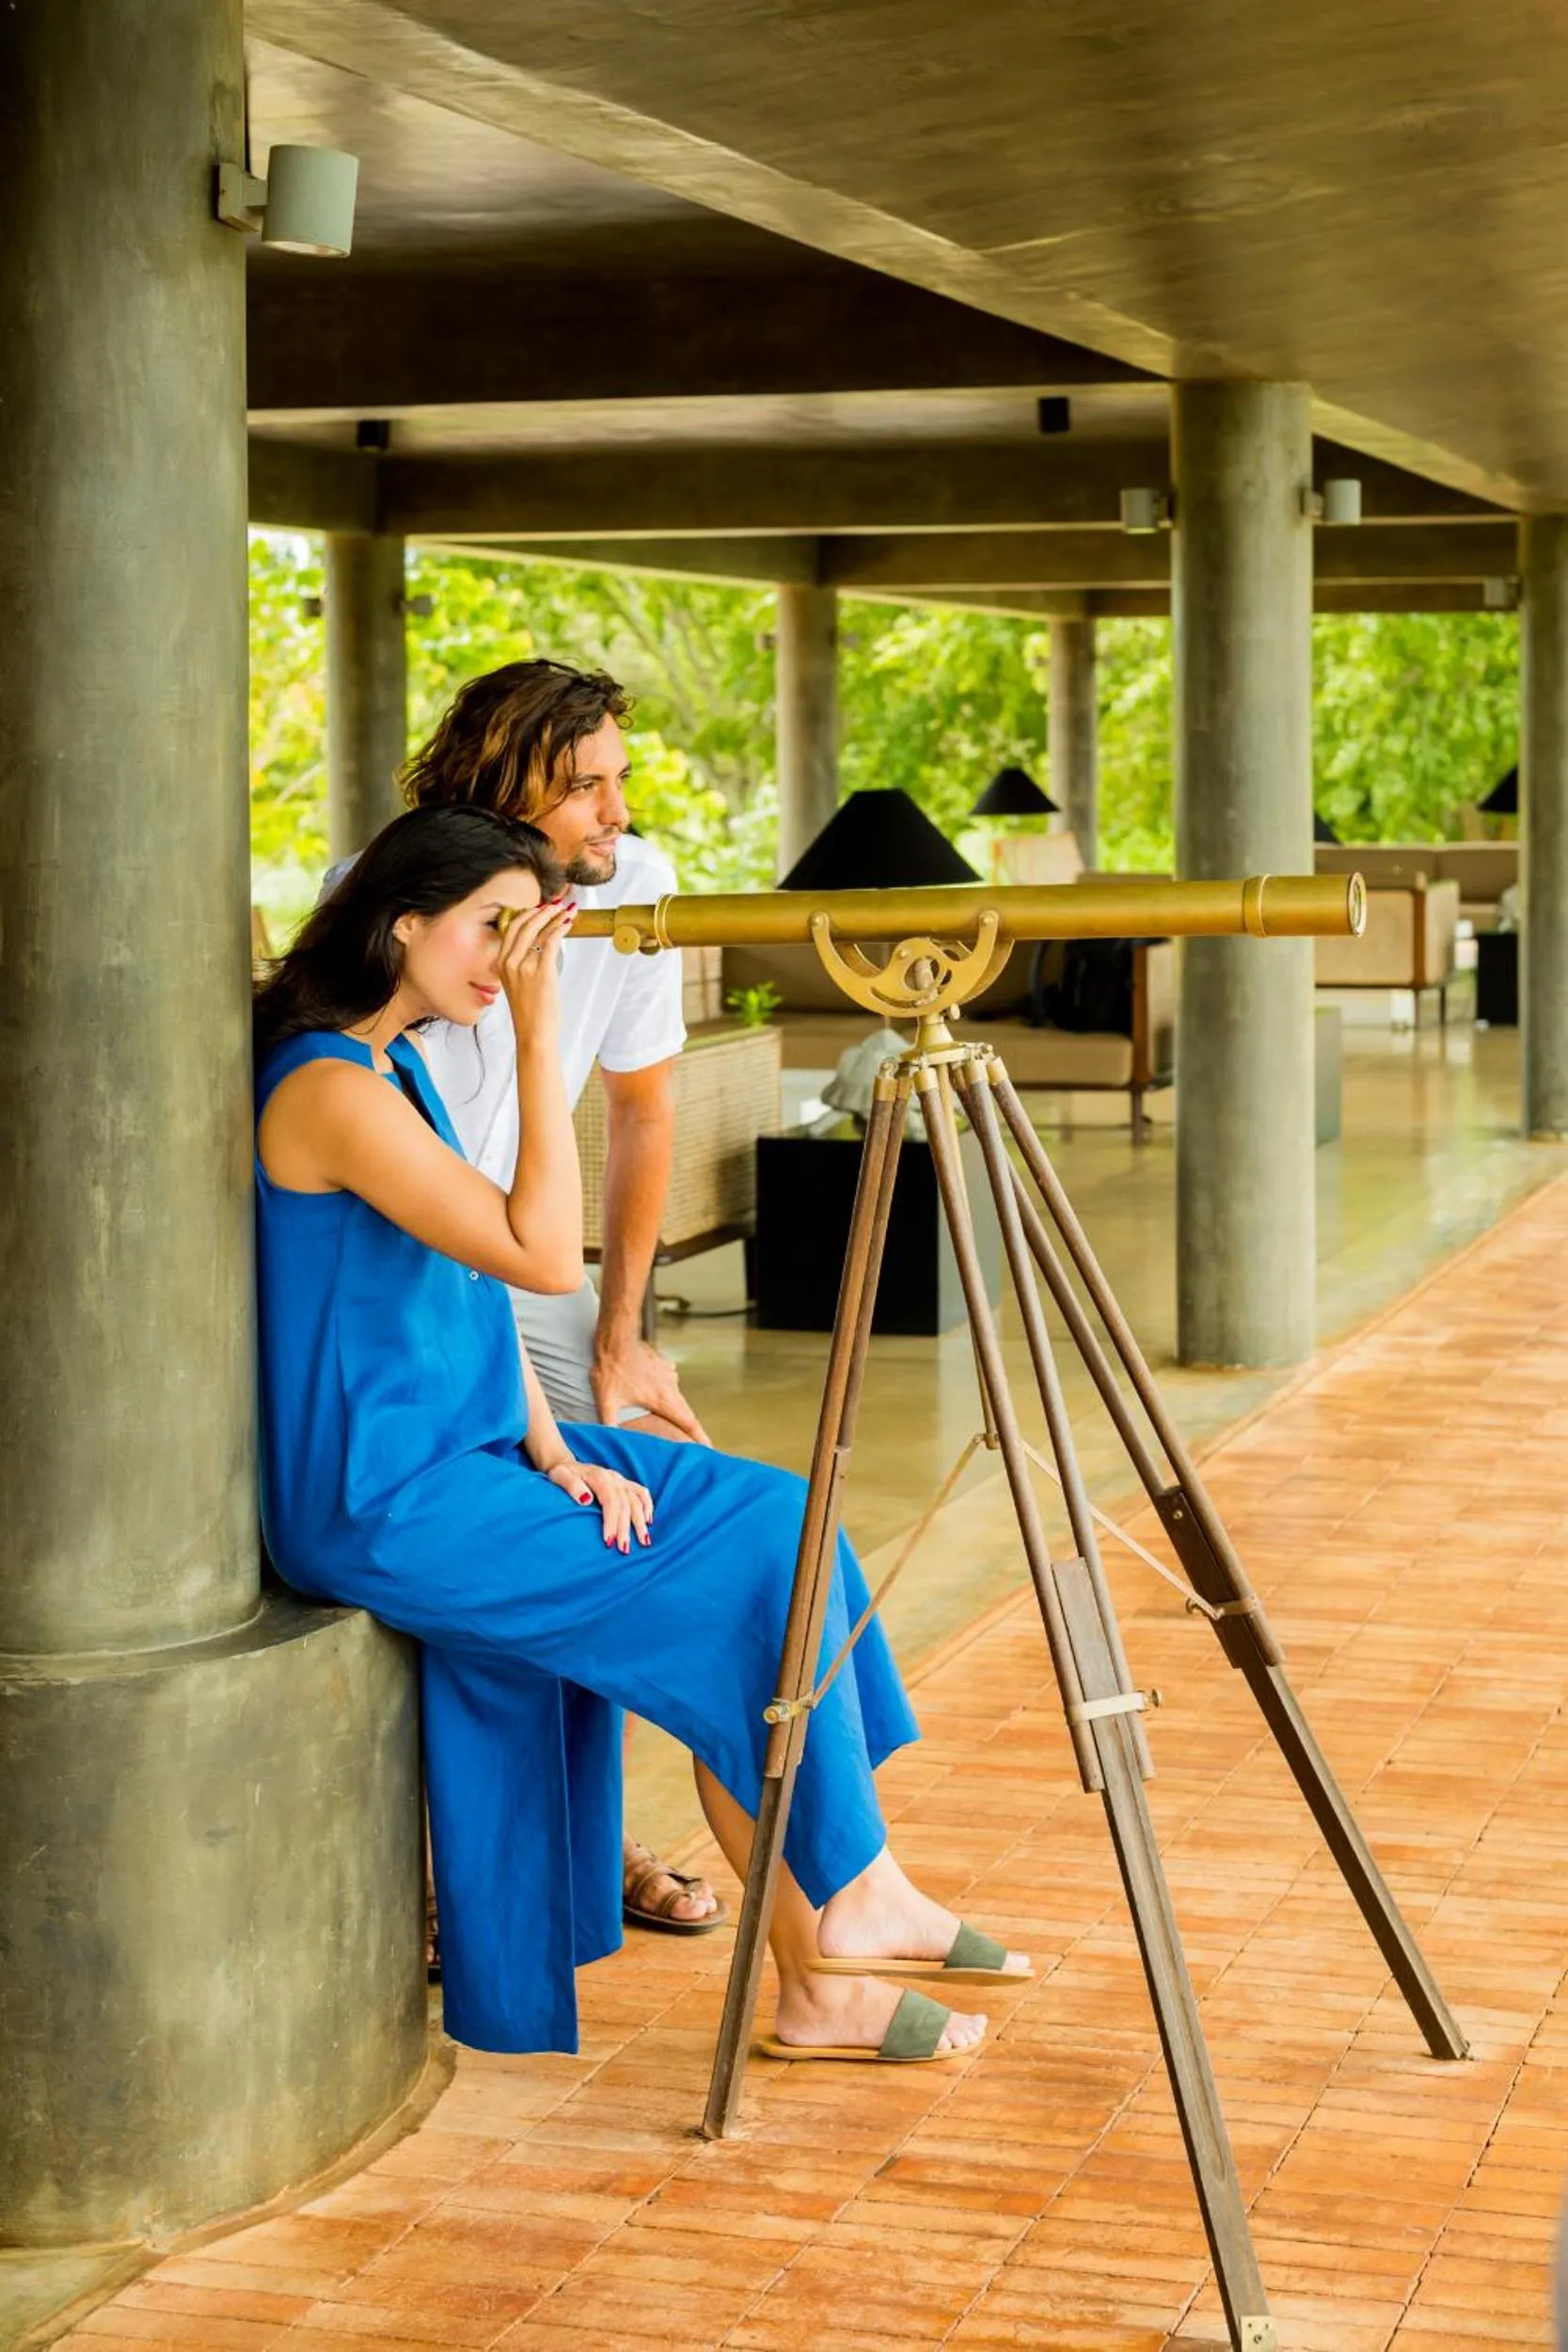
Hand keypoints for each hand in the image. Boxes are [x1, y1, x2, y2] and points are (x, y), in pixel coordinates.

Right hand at [496, 898, 575, 1045]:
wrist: (534, 1033)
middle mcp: (509, 962)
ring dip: (555, 916)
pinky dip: (561, 927)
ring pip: (539, 930)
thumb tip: (541, 946)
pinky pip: (552, 940)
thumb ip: (522, 965)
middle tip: (555, 904)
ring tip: (566, 909)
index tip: (540, 908)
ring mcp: (524, 966)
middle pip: (524, 924)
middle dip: (542, 910)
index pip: (512, 929)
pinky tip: (568, 922)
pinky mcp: (541, 971)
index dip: (527, 914)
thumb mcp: (518, 985)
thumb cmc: (530, 1013)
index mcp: (501, 964)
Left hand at [547, 1458, 653, 1552]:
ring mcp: (621, 1480)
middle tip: (624, 1550)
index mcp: (599, 1477)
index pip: (610, 1501)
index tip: (608, 1542)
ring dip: (640, 1522)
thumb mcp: (560, 1476)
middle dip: (626, 1528)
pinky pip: (641, 1493)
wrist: (568, 1465)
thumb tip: (586, 1500)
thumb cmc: (562, 1474)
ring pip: (637, 1501)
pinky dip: (647, 1506)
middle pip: (625, 1504)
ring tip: (644, 1542)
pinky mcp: (624, 1483)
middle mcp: (614, 1478)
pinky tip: (648, 1521)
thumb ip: (572, 1486)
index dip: (611, 1522)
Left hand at [592, 1336, 710, 1444]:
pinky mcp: (664, 1364)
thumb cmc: (611, 1370)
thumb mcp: (606, 1401)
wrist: (616, 1339)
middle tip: (692, 1442)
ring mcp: (669, 1373)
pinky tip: (653, 1395)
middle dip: (689, 1428)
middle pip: (685, 1412)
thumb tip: (608, 1442)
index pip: (688, 1422)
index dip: (700, 1437)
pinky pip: (668, 1384)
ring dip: (674, 1409)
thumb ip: (608, 1423)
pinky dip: (665, 1393)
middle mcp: (671, 1386)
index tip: (709, 1449)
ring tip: (668, 1420)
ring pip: (675, 1397)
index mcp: (663, 1399)